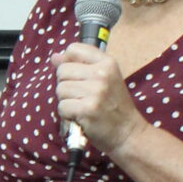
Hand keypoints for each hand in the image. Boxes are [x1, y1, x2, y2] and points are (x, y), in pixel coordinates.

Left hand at [53, 40, 144, 154]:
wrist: (128, 133)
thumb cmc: (113, 106)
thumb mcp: (103, 80)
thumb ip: (79, 66)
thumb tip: (54, 57)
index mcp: (108, 62)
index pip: (74, 49)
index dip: (68, 62)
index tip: (77, 76)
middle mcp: (102, 74)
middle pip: (62, 71)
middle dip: (66, 86)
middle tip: (83, 97)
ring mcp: (96, 91)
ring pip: (60, 89)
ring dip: (66, 101)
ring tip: (83, 107)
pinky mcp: (87, 109)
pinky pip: (61, 106)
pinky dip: (67, 115)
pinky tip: (81, 117)